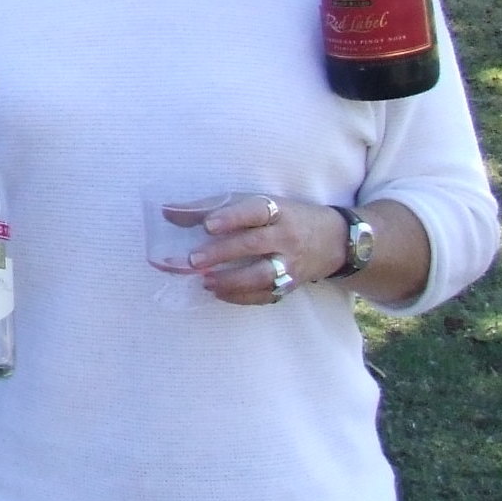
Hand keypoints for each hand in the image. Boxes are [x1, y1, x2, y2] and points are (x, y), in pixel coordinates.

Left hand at [189, 196, 346, 306]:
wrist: (334, 239)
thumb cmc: (283, 216)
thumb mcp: (254, 204)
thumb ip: (211, 207)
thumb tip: (167, 212)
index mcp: (277, 211)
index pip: (255, 211)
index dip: (232, 217)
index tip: (208, 225)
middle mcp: (286, 237)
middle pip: (255, 244)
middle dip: (223, 253)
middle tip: (194, 260)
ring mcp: (291, 263)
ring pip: (263, 275)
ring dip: (232, 281)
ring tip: (204, 282)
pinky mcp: (292, 284)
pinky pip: (268, 295)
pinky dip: (242, 296)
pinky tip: (218, 293)